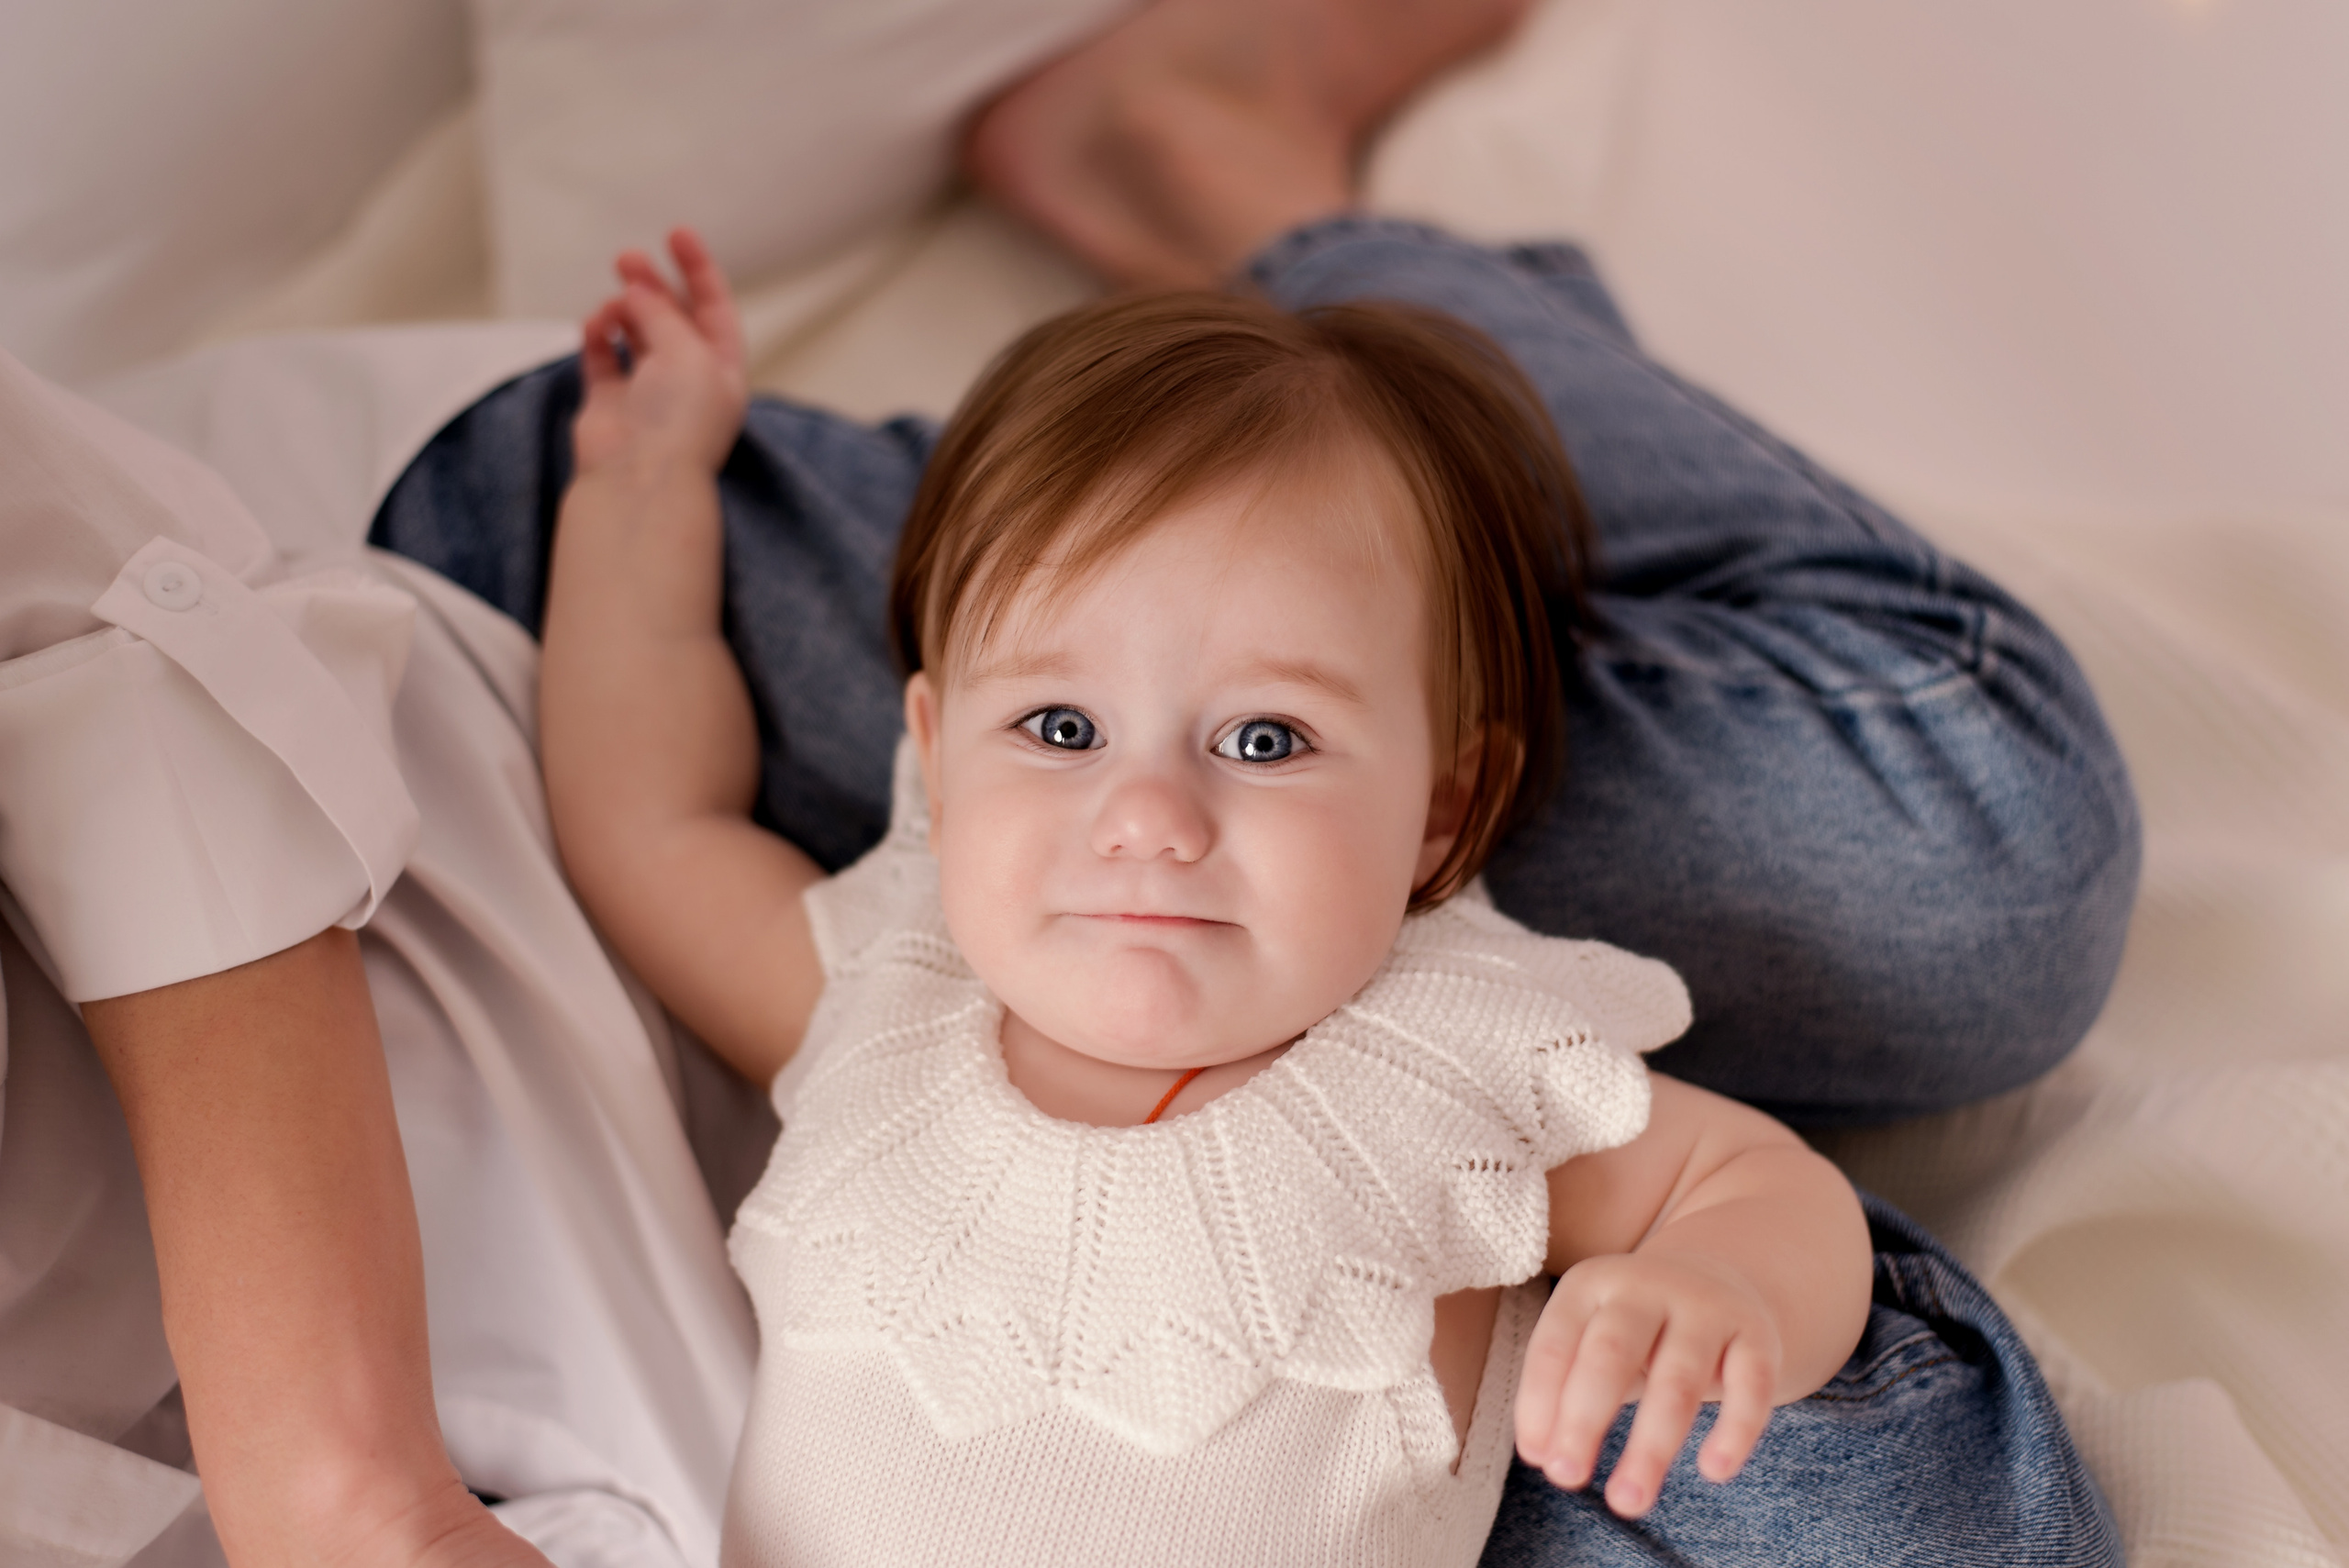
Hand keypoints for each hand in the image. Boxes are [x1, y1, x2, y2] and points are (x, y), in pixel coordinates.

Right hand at [573, 227, 748, 481]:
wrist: (638, 480)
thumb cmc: (677, 421)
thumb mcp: (687, 352)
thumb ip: (664, 314)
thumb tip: (635, 294)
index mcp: (723, 373)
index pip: (715, 309)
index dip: (699, 269)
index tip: (676, 233)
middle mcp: (688, 383)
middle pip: (672, 317)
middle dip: (652, 284)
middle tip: (625, 258)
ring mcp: (647, 394)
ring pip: (635, 333)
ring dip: (623, 310)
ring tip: (613, 307)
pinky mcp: (609, 404)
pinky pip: (601, 357)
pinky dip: (597, 336)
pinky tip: (594, 327)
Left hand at [1514, 1250, 1781, 1518]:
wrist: (1713, 1282)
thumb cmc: (1633, 1335)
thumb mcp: (1588, 1343)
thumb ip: (1562, 1392)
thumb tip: (1543, 1456)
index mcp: (1590, 1284)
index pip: (1554, 1344)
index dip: (1540, 1402)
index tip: (1538, 1460)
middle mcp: (1646, 1288)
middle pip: (1611, 1355)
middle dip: (1584, 1421)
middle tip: (1567, 1479)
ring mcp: (1706, 1307)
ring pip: (1678, 1381)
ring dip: (1651, 1447)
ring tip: (1628, 1502)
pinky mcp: (1757, 1334)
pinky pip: (1751, 1386)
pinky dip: (1734, 1431)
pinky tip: (1713, 1472)